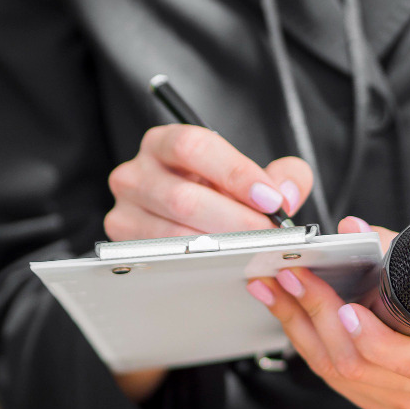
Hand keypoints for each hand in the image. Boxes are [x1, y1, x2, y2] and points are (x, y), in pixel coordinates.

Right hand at [106, 124, 312, 401]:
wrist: (199, 213)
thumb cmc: (222, 192)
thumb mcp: (256, 174)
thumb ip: (284, 175)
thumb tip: (285, 193)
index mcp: (165, 143)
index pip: (193, 147)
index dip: (235, 174)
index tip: (270, 199)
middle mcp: (137, 173)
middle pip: (183, 199)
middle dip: (235, 221)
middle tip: (269, 235)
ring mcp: (125, 211)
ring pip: (172, 235)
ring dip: (220, 248)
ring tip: (254, 251)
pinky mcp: (124, 245)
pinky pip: (162, 259)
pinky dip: (199, 264)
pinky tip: (227, 264)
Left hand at [247, 216, 409, 408]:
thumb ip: (390, 245)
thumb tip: (352, 228)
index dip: (374, 338)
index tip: (346, 308)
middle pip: (358, 364)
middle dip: (314, 317)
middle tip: (287, 279)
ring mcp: (404, 399)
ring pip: (337, 374)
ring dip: (299, 328)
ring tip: (274, 291)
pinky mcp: (381, 403)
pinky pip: (333, 380)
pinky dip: (306, 343)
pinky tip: (289, 315)